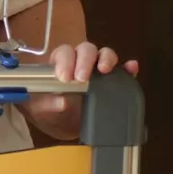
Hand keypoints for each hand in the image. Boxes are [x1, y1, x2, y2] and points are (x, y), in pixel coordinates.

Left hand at [23, 42, 139, 140]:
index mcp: (59, 64)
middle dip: (85, 60)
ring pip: (104, 54)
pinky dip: (128, 69)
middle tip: (82, 79)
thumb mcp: (40, 110)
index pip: (64, 53)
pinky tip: (132, 69)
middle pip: (85, 49)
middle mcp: (79, 62)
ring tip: (105, 70)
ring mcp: (97, 71)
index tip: (65, 78)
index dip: (65, 61)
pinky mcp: (112, 84)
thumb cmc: (47, 111)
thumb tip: (61, 101)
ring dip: (106, 59)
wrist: (61, 124)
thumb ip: (46, 105)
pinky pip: (123, 72)